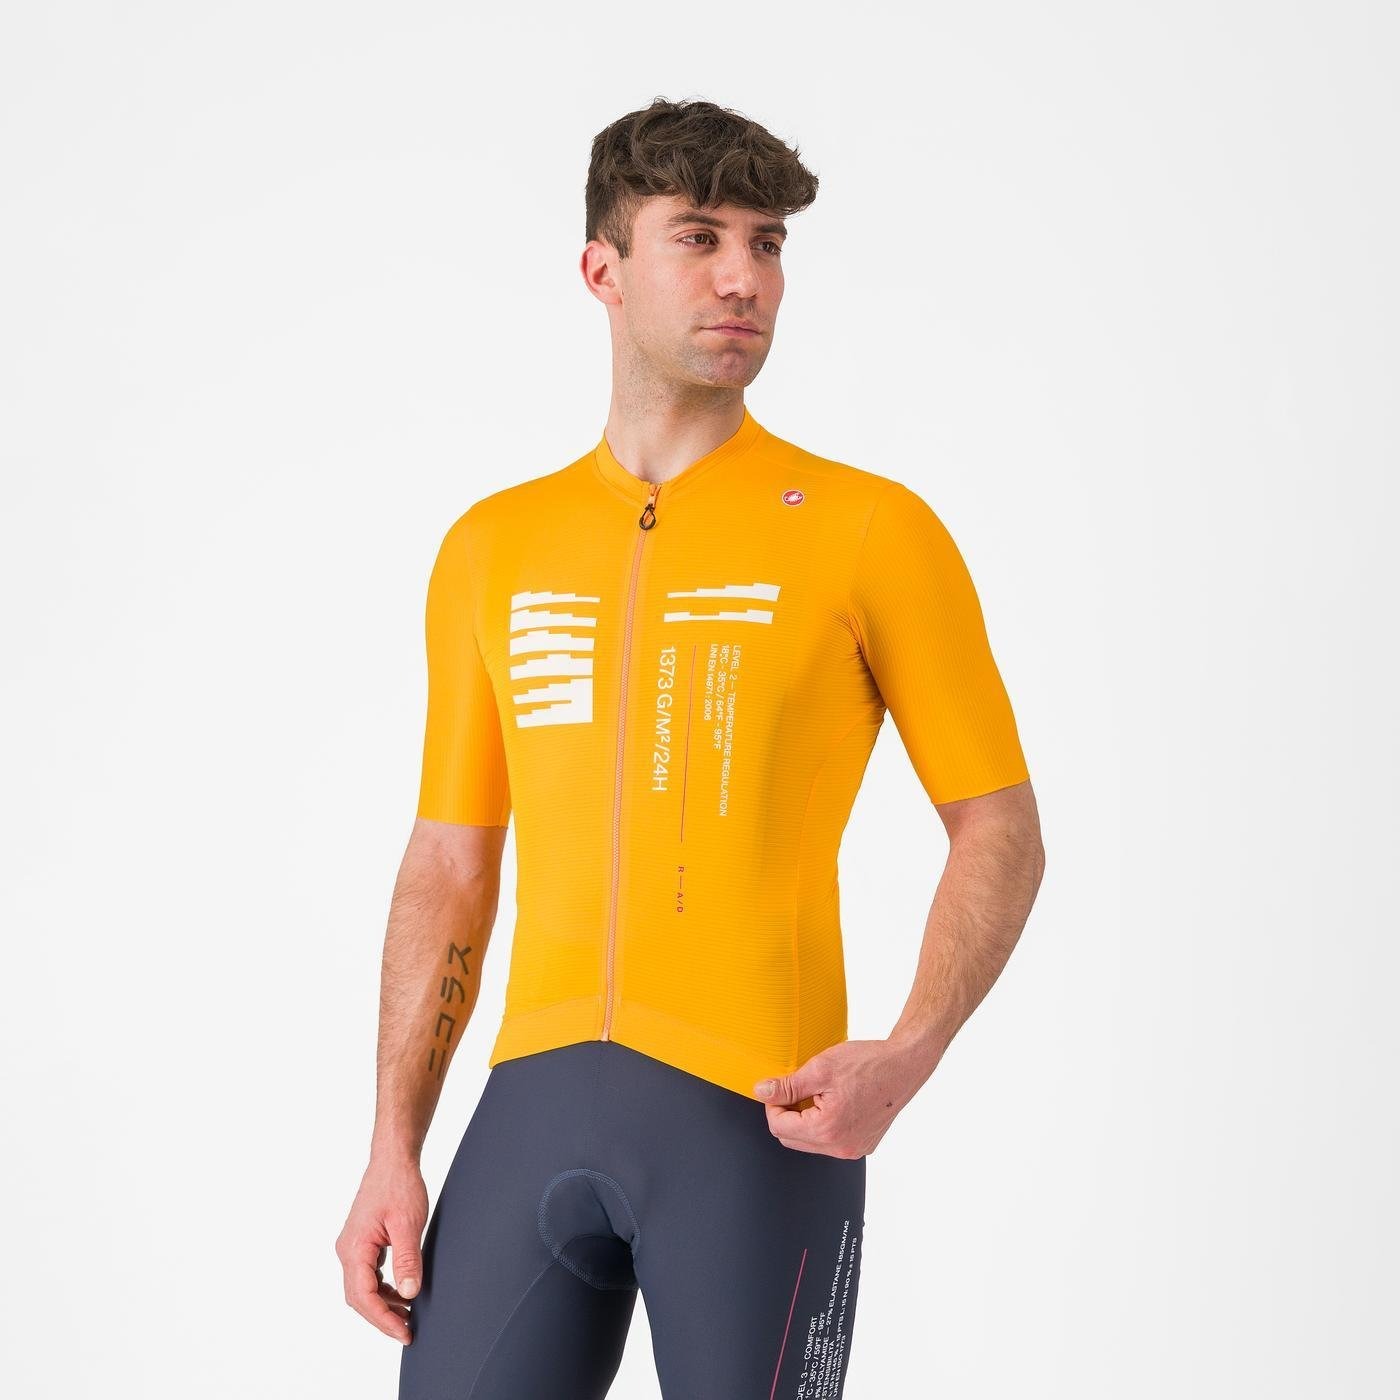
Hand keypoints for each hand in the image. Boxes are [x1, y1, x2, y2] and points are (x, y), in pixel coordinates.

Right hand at [335, 1155, 429, 1344]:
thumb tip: (408, 1293)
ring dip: (383, 1304)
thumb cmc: (399, 1185)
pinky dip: (383, 1288)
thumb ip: (407, 1260)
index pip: (364, 1297)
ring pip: (363, 1287)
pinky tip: (401, 1292)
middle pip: (359, 1297)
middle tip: (407, 1331)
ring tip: (407, 1314)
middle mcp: (347, 1250)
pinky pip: (368, 1274)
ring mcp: (353, 1246)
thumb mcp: (408, 1224)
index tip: (404, 1333)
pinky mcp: (362, 1242)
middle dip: (382, 1317)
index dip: (383, 1320)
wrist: (393, 1160)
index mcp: (354, 1248)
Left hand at [753, 1038, 927, 1157]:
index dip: (773, 1104)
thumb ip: (788, 1085)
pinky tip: (833, 1101)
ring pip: (811, 1141)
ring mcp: (854, 1149)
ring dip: (805, 1120)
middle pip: (792, 1138)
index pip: (779, 1127)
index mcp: (828, 1130)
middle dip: (787, 1114)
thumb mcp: (820, 1068)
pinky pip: (831, 1141)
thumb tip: (762, 1092)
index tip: (780, 1086)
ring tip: (818, 1093)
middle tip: (797, 1088)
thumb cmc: (868, 1063)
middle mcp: (842, 1148)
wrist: (905, 1065)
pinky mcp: (864, 1144)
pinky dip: (824, 1124)